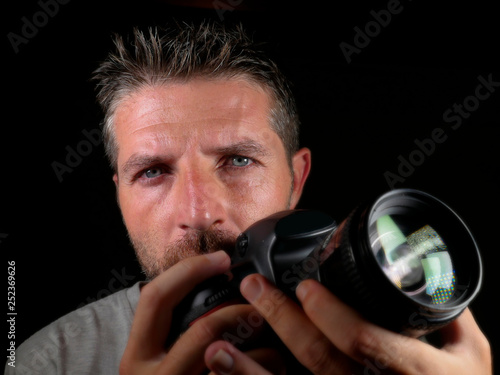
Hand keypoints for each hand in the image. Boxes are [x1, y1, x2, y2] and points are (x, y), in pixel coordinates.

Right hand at [119, 251, 281, 373]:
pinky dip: (269, 367)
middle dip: (240, 312)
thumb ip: (173, 330)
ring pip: (231, 359)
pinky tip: (277, 365)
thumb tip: (212, 284)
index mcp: (137, 356)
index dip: (189, 270)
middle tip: (261, 307)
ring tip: (276, 344)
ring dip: (265, 347)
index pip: (155, 298)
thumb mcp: (156, 358)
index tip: (221, 259)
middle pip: (203, 329)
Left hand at [213, 274, 491, 374]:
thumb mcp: (469, 354)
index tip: (304, 287)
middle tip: (252, 288)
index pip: (365, 342)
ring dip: (250, 372)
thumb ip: (446, 316)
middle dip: (281, 321)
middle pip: (320, 361)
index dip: (331, 314)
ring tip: (216, 347)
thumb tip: (425, 273)